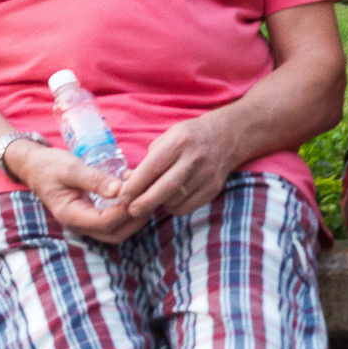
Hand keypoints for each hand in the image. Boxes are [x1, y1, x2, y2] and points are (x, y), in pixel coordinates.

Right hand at [5, 138, 137, 243]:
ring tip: (143, 193)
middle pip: (115, 234)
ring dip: (134, 217)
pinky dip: (127, 212)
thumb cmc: (49, 166)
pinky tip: (133, 193)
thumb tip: (120, 190)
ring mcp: (86, 223)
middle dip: (135, 218)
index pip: (105, 223)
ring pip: (117, 231)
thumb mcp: (71, 169)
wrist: (35, 166)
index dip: (125, 210)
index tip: (137, 191)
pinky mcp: (92, 216)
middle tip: (147, 195)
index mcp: (70, 215)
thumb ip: (95, 180)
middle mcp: (79, 224)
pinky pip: (114, 222)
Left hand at [118, 113, 243, 220]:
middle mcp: (194, 158)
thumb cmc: (188, 138)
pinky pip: (188, 206)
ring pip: (176, 199)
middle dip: (145, 202)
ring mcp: (207, 175)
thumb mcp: (166, 139)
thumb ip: (148, 160)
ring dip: (159, 204)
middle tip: (131, 210)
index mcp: (179, 142)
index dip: (135, 185)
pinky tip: (170, 200)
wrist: (225, 138)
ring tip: (151, 200)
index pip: (153, 167)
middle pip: (166, 187)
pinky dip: (174, 208)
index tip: (122, 196)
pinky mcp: (214, 188)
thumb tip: (129, 182)